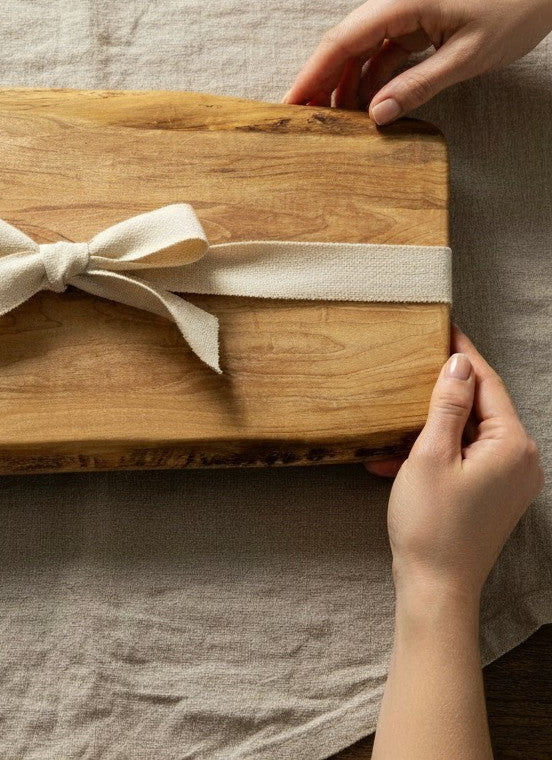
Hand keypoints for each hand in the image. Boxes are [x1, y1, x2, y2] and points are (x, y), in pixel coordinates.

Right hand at [283, 0, 551, 122]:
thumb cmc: (514, 11)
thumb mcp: (466, 57)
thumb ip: (417, 86)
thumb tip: (375, 115)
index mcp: (401, 0)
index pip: (340, 42)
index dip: (310, 75)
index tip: (289, 104)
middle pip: (343, 45)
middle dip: (322, 82)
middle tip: (304, 119)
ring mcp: (403, 5)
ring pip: (361, 48)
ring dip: (348, 82)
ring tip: (336, 119)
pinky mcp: (415, 15)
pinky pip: (383, 48)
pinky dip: (373, 75)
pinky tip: (368, 102)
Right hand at [375, 326, 542, 603]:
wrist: (436, 587)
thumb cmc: (431, 523)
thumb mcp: (430, 454)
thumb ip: (446, 405)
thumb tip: (458, 365)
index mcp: (513, 445)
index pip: (488, 384)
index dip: (462, 355)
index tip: (443, 327)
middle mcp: (521, 460)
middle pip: (481, 407)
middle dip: (443, 391)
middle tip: (412, 364)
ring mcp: (509, 480)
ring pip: (468, 433)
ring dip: (431, 425)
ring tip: (395, 416)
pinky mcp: (493, 496)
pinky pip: (465, 458)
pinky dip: (434, 453)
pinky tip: (394, 459)